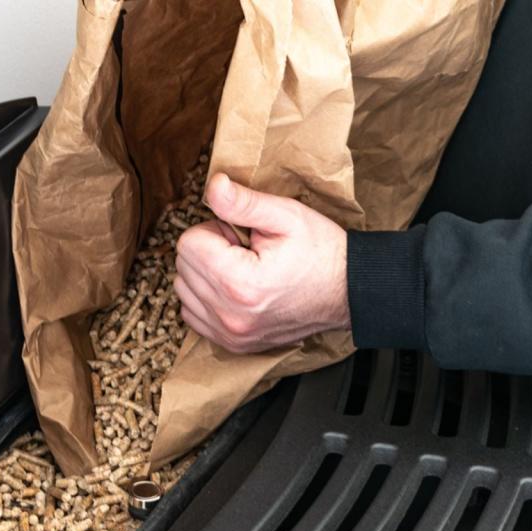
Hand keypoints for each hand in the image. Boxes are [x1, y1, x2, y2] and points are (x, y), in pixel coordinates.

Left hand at [175, 173, 349, 353]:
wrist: (348, 292)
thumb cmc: (320, 251)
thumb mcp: (286, 216)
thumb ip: (243, 202)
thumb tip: (213, 186)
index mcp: (239, 283)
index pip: (188, 243)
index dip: (214, 230)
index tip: (240, 236)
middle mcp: (229, 315)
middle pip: (183, 266)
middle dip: (208, 251)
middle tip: (244, 251)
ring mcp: (229, 334)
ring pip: (183, 290)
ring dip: (205, 275)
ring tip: (242, 271)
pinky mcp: (232, 344)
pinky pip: (192, 314)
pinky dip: (205, 298)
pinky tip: (234, 291)